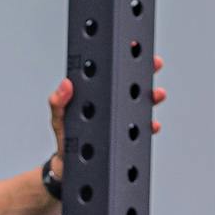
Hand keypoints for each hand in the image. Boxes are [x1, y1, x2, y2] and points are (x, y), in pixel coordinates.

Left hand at [47, 56, 164, 180]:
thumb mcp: (58, 119)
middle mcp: (110, 105)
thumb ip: (58, 103)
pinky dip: (147, 128)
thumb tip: (65, 84)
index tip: (132, 43)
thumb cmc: (65, 140)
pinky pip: (140, 130)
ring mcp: (120, 121)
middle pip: (130, 84)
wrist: (69, 171)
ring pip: (139, 105)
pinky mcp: (125, 138)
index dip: (122, 56)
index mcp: (95, 95)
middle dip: (144, 72)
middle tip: (153, 63)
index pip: (111, 71)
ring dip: (150, 98)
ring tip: (156, 94)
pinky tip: (152, 124)